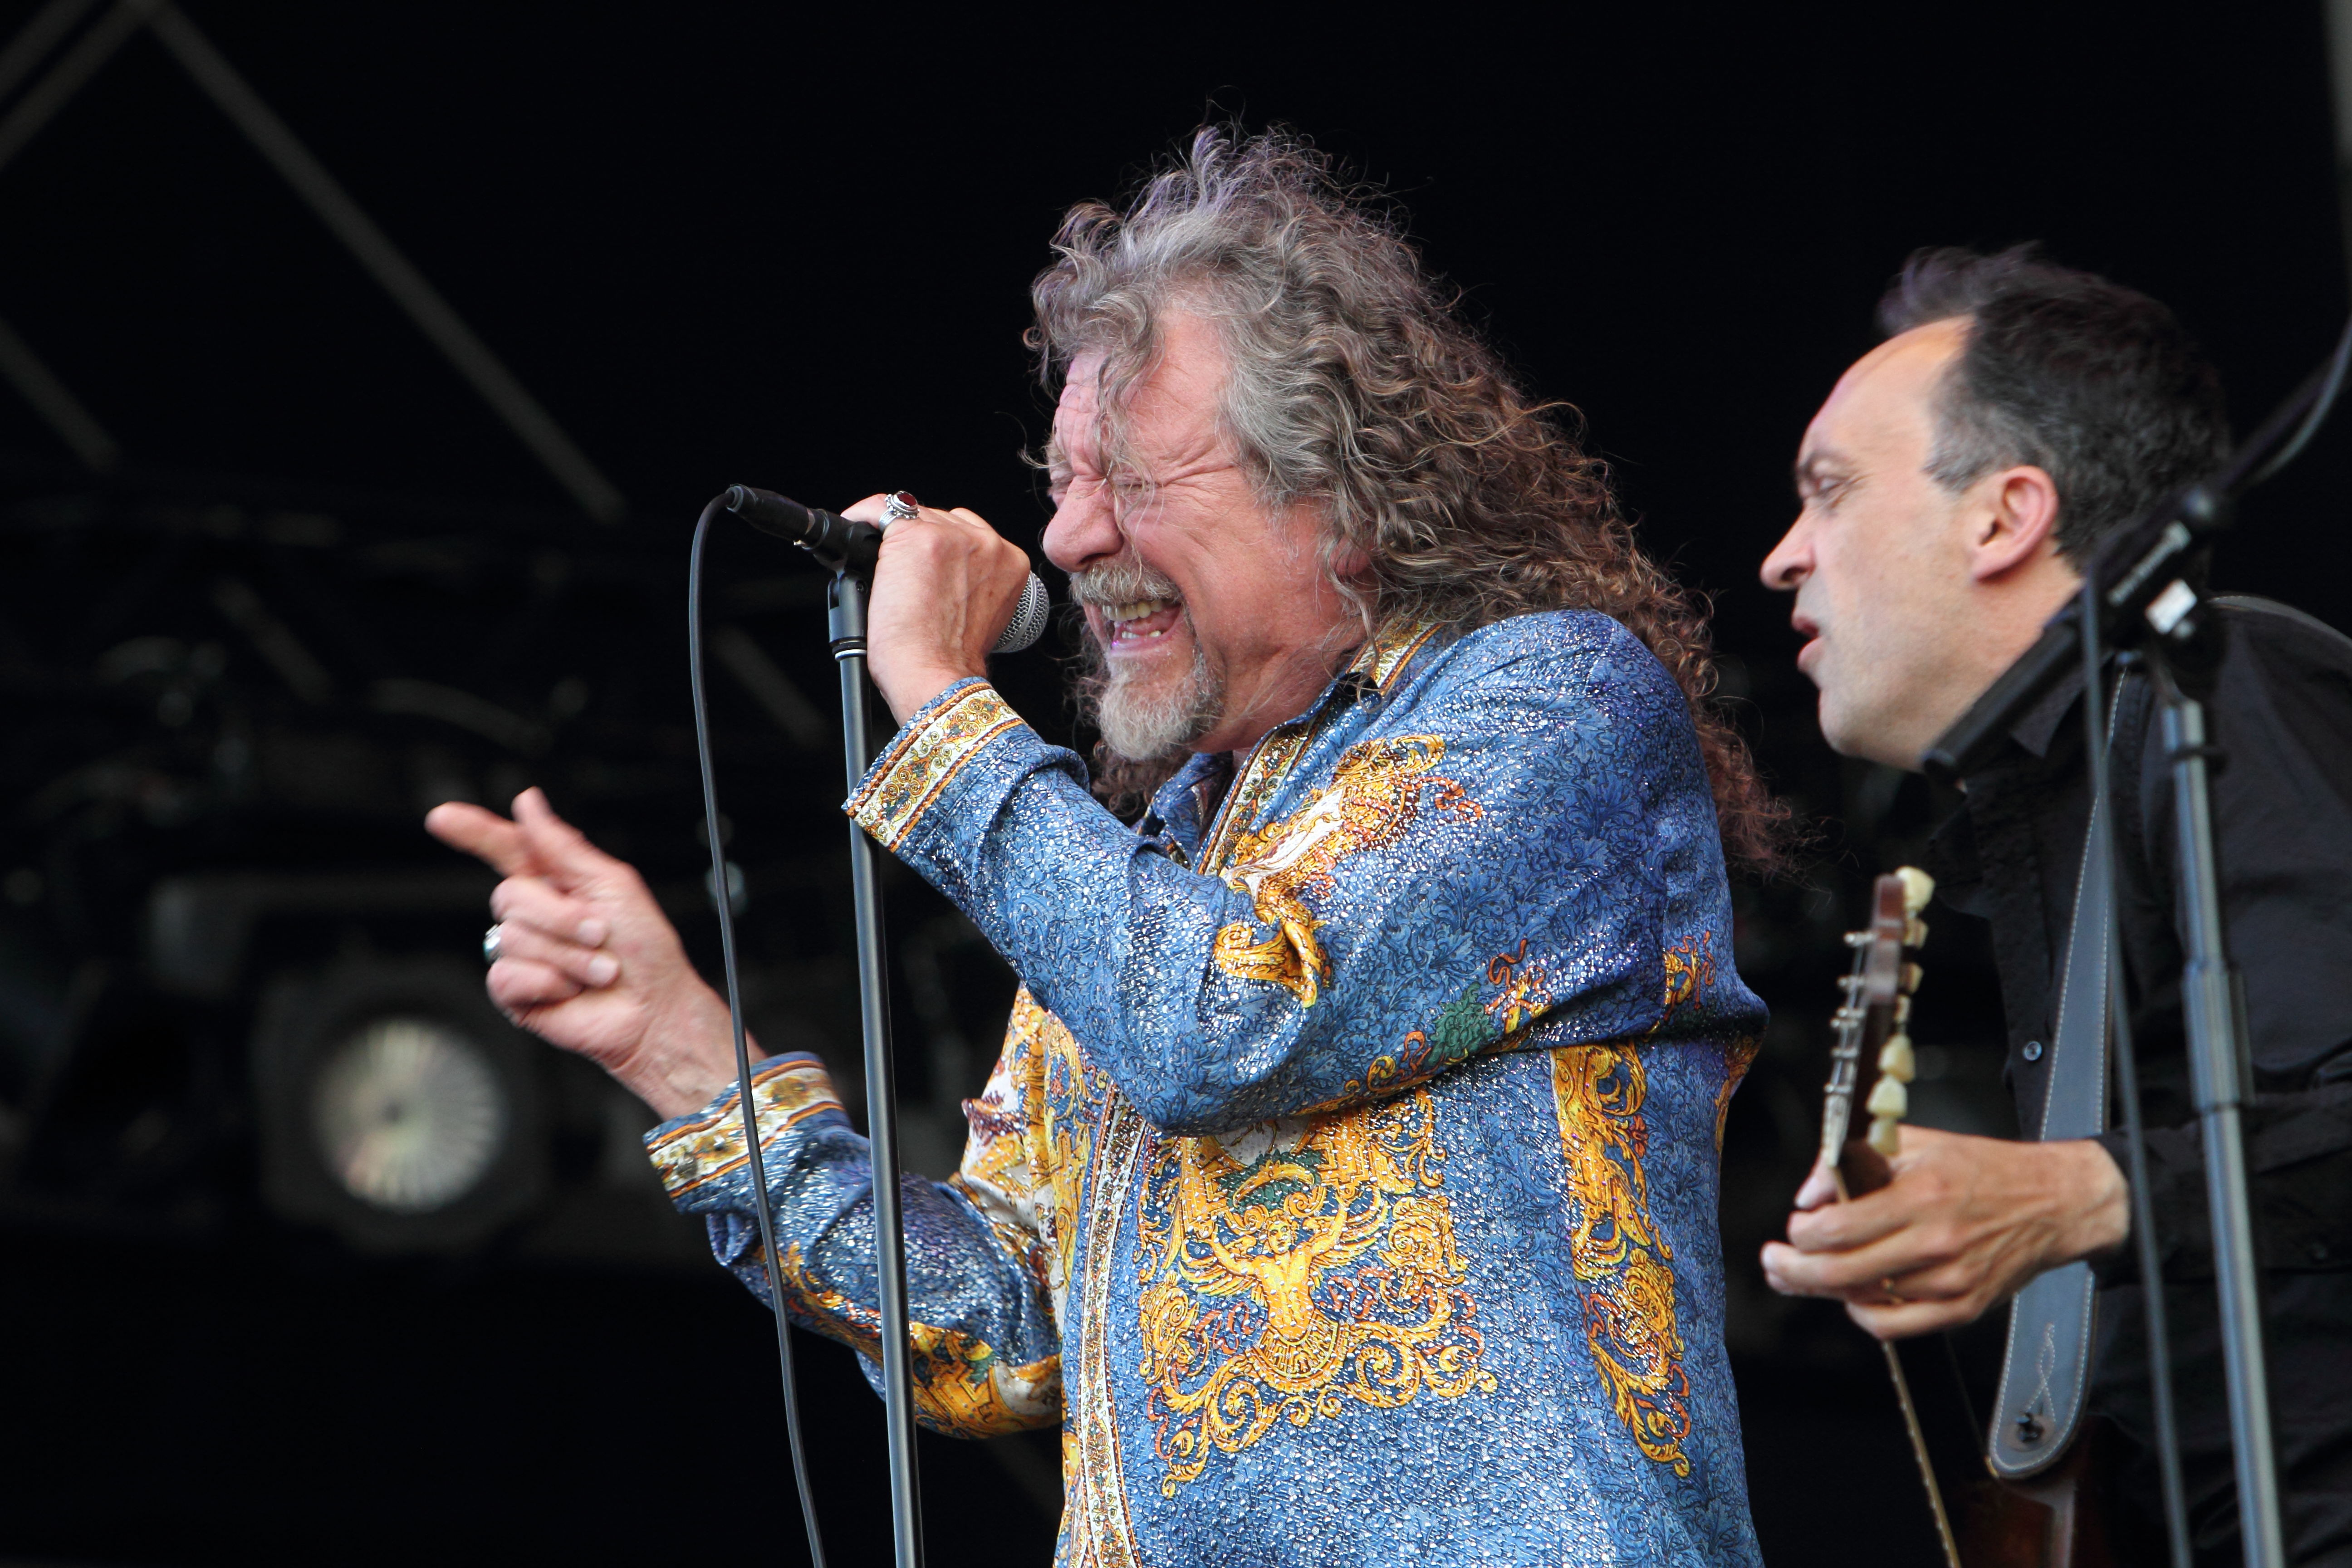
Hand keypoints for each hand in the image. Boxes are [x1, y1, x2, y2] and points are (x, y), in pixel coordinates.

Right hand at [424, 788, 745, 1119]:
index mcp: (556, 882)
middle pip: (510, 894)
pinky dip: (547, 983)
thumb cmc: (645, 950)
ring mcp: (521, 953)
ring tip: (596, 970)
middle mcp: (534, 915)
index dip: (474, 831)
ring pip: (511, 937)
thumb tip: (528, 802)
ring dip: (566, 955)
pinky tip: (570, 991)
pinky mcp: (515, 992)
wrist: (654, 1009)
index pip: (505, 849)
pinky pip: (506, 976)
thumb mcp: (613, 886)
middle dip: (562, 917)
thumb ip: (563, 846)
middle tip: (600, 935)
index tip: (442, 816)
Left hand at [845, 493, 1034, 723]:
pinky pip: (884, 510)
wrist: (934, 674)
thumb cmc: (952, 658)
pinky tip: (856, 528)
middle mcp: (987, 543)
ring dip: (896, 536)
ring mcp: (952, 536)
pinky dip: (866, 518)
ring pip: (915, 515)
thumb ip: (972, 582)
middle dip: (920, 541)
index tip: (925, 564)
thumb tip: (940, 569)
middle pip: (942, 519)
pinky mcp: (916, 536)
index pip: (969, 533)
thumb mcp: (981, 612)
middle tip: (902, 574)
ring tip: (884, 565)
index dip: (944, 547)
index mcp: (1010, 562)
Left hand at [1760, 1125, 2128, 1338]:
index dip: (1802, 1233)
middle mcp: (1935, 1243)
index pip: (1838, 1228)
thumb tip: (1809, 1194)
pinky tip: (1853, 1297)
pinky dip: (1865, 1315)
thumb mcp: (1916, 1143)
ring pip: (1863, 1300)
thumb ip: (1854, 1160)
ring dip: (1825, 1291)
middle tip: (1773, 1263)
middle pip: (1840, 1273)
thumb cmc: (1984, 1169)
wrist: (2052, 1203)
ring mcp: (1950, 1281)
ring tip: (1804, 1276)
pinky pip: (1895, 1327)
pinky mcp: (1963, 1308)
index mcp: (1920, 1196)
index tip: (1794, 1227)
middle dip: (1793, 1271)